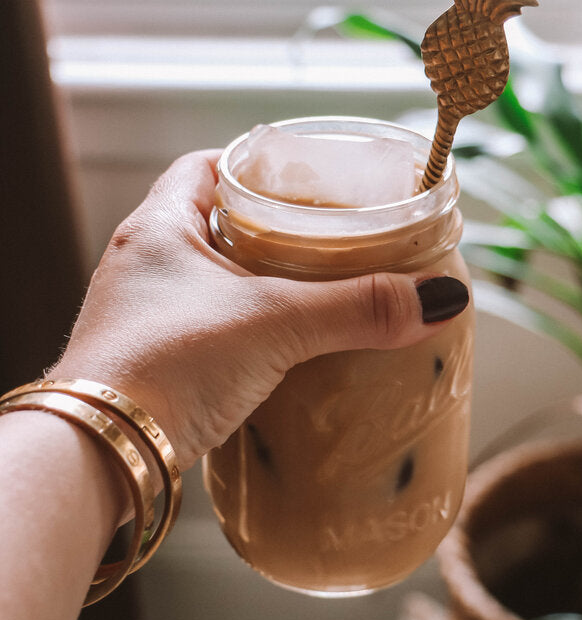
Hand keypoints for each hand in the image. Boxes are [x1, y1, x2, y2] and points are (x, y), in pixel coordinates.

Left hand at [48, 150, 467, 468]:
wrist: (105, 454)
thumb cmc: (165, 367)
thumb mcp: (274, 323)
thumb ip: (356, 309)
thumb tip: (437, 298)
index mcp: (158, 227)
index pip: (207, 166)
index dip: (256, 165)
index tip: (303, 178)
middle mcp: (143, 266)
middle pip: (215, 226)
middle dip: (270, 232)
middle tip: (326, 240)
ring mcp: (144, 318)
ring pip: (212, 284)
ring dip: (258, 288)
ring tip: (315, 296)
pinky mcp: (154, 367)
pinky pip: (207, 333)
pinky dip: (245, 336)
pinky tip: (282, 356)